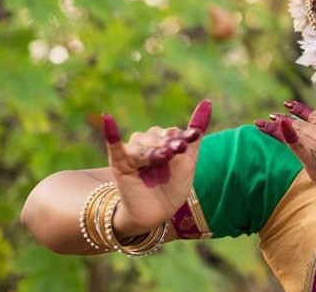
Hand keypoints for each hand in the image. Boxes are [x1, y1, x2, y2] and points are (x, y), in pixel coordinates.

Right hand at [104, 100, 211, 236]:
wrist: (157, 213)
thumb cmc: (173, 186)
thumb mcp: (189, 159)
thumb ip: (195, 132)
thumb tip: (207, 102)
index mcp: (165, 141)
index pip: (174, 132)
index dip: (185, 135)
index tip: (195, 135)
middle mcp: (148, 143)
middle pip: (158, 136)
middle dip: (169, 143)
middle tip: (178, 150)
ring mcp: (133, 152)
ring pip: (143, 143)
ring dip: (153, 149)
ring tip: (164, 157)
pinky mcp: (120, 163)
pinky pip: (114, 145)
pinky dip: (110, 133)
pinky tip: (108, 119)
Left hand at [256, 78, 315, 220]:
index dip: (302, 111)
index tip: (288, 106)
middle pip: (303, 126)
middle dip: (286, 120)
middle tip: (271, 116)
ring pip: (295, 134)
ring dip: (276, 128)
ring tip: (262, 122)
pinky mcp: (314, 163)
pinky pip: (296, 146)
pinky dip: (286, 135)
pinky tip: (277, 125)